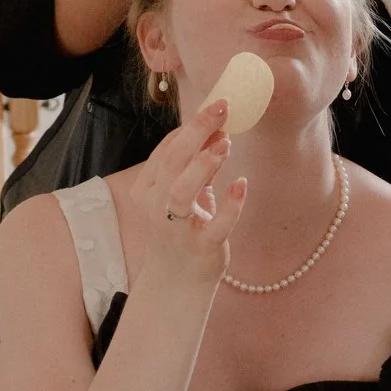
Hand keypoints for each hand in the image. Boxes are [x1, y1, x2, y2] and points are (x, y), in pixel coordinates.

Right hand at [129, 99, 246, 291]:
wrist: (176, 283)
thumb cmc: (179, 231)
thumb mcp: (180, 196)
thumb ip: (194, 167)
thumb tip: (217, 132)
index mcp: (148, 190)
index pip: (166, 150)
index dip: (190, 127)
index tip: (216, 108)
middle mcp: (157, 207)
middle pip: (172, 162)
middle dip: (197, 131)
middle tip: (223, 108)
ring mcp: (177, 229)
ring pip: (182, 193)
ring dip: (203, 165)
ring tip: (225, 144)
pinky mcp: (201, 248)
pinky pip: (215, 225)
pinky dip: (230, 205)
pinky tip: (242, 184)